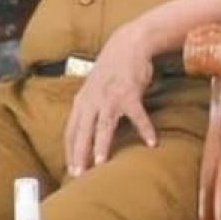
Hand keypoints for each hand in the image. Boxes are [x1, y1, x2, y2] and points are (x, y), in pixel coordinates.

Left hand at [63, 24, 157, 177]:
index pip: (70, 130)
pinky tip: (151, 142)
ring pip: (104, 125)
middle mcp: (93, 100)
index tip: (69, 168)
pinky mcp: (130, 94)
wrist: (128, 44)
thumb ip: (87, 107)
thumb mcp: (92, 88)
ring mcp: (111, 97)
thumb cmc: (111, 69)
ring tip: (102, 164)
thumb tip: (84, 130)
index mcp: (82, 101)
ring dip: (102, 145)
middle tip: (79, 175)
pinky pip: (138, 116)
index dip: (69, 150)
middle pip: (83, 131)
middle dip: (80, 154)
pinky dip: (145, 130)